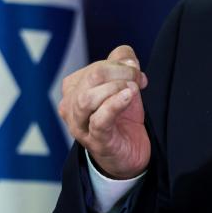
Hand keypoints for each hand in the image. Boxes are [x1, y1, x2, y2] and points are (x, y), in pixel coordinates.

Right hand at [58, 45, 150, 178]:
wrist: (127, 154)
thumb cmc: (122, 118)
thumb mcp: (123, 85)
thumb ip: (123, 63)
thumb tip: (128, 58)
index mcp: (74, 88)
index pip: (96, 66)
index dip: (122, 65)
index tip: (138, 74)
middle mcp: (71, 106)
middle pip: (92, 77)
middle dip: (122, 73)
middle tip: (139, 80)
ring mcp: (80, 126)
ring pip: (88, 98)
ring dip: (116, 88)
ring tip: (133, 90)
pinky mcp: (95, 141)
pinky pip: (99, 120)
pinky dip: (113, 105)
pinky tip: (127, 97)